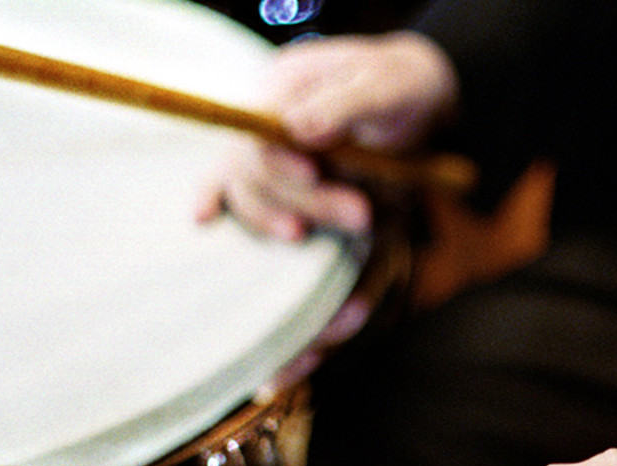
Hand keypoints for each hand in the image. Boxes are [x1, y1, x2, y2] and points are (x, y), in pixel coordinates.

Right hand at [194, 30, 459, 239]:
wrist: (414, 100)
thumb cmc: (402, 88)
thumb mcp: (387, 87)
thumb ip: (344, 104)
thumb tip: (296, 129)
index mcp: (286, 82)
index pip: (261, 128)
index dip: (280, 161)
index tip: (315, 178)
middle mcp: (263, 112)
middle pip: (255, 167)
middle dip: (305, 199)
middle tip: (362, 216)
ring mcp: (261, 142)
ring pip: (244, 187)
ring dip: (275, 217)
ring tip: (316, 233)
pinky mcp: (270, 169)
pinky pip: (229, 182)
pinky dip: (212, 196)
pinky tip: (201, 215)